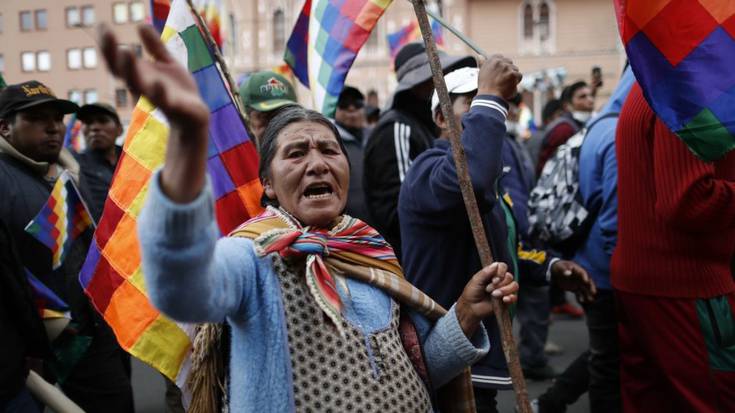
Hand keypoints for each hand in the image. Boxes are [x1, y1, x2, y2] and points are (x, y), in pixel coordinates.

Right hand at [98, 24, 209, 202]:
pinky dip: (160, 93)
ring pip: (140, 85)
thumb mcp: (167, 64)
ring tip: (126, 51)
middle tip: (107, 34)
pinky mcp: (174, 107)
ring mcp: (157, 98)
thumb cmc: (177, 90)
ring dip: (131, 70)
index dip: (108, 45)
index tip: (101, 25)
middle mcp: (143, 87)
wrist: (194, 116)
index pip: (118, 61)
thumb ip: (155, 47)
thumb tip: (140, 24)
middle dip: (113, 54)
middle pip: (123, 71)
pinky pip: (165, 101)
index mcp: (140, 76)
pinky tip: (158, 82)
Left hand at [456, 262, 518, 337]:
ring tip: (494, 295)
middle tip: (489, 289)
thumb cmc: (471, 293)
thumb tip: (496, 264)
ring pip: (514, 285)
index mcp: (492, 273)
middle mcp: (500, 280)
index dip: (501, 271)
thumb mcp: (476, 280)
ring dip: (504, 290)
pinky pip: (514, 297)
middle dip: (500, 283)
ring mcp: (504, 290)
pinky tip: (503, 299)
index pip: (503, 266)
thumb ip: (485, 272)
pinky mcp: (507, 300)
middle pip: (509, 276)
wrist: (471, 307)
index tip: (494, 278)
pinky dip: (510, 297)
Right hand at [477, 55, 522, 101]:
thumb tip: (481, 56)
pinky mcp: (513, 74)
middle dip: (509, 70)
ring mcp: (507, 67)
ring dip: (513, 76)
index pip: (500, 57)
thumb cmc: (485, 87)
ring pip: (515, 69)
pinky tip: (509, 87)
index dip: (502, 64)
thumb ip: (484, 64)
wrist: (489, 97)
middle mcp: (500, 62)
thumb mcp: (482, 73)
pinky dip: (516, 82)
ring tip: (505, 84)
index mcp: (491, 60)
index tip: (502, 70)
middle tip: (505, 79)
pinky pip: (519, 76)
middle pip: (509, 62)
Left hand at [550, 260, 596, 303]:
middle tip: (594, 292)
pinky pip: (579, 293)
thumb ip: (564, 270)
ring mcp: (578, 283)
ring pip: (585, 289)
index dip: (585, 277)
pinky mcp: (575, 288)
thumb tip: (568, 273)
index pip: (583, 273)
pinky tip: (581, 301)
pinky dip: (580, 297)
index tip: (586, 281)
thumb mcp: (560, 267)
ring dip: (588, 294)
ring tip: (590, 300)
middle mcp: (580, 277)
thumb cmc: (559, 267)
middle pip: (588, 282)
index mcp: (577, 270)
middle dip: (591, 287)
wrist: (556, 272)